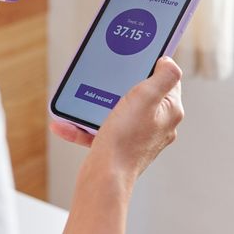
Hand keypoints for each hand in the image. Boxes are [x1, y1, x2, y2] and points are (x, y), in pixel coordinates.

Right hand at [51, 57, 183, 181]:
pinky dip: (82, 126)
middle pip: (141, 95)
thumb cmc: (126, 140)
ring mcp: (138, 138)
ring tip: (80, 99)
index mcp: (168, 112)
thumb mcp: (145, 98)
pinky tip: (63, 123)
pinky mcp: (118, 148)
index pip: (167, 82)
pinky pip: (99, 131)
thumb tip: (169, 63)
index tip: (137, 57)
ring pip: (117, 112)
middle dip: (119, 86)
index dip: (153, 67)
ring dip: (96, 105)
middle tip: (106, 77)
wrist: (105, 176)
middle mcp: (156, 126)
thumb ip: (163, 77)